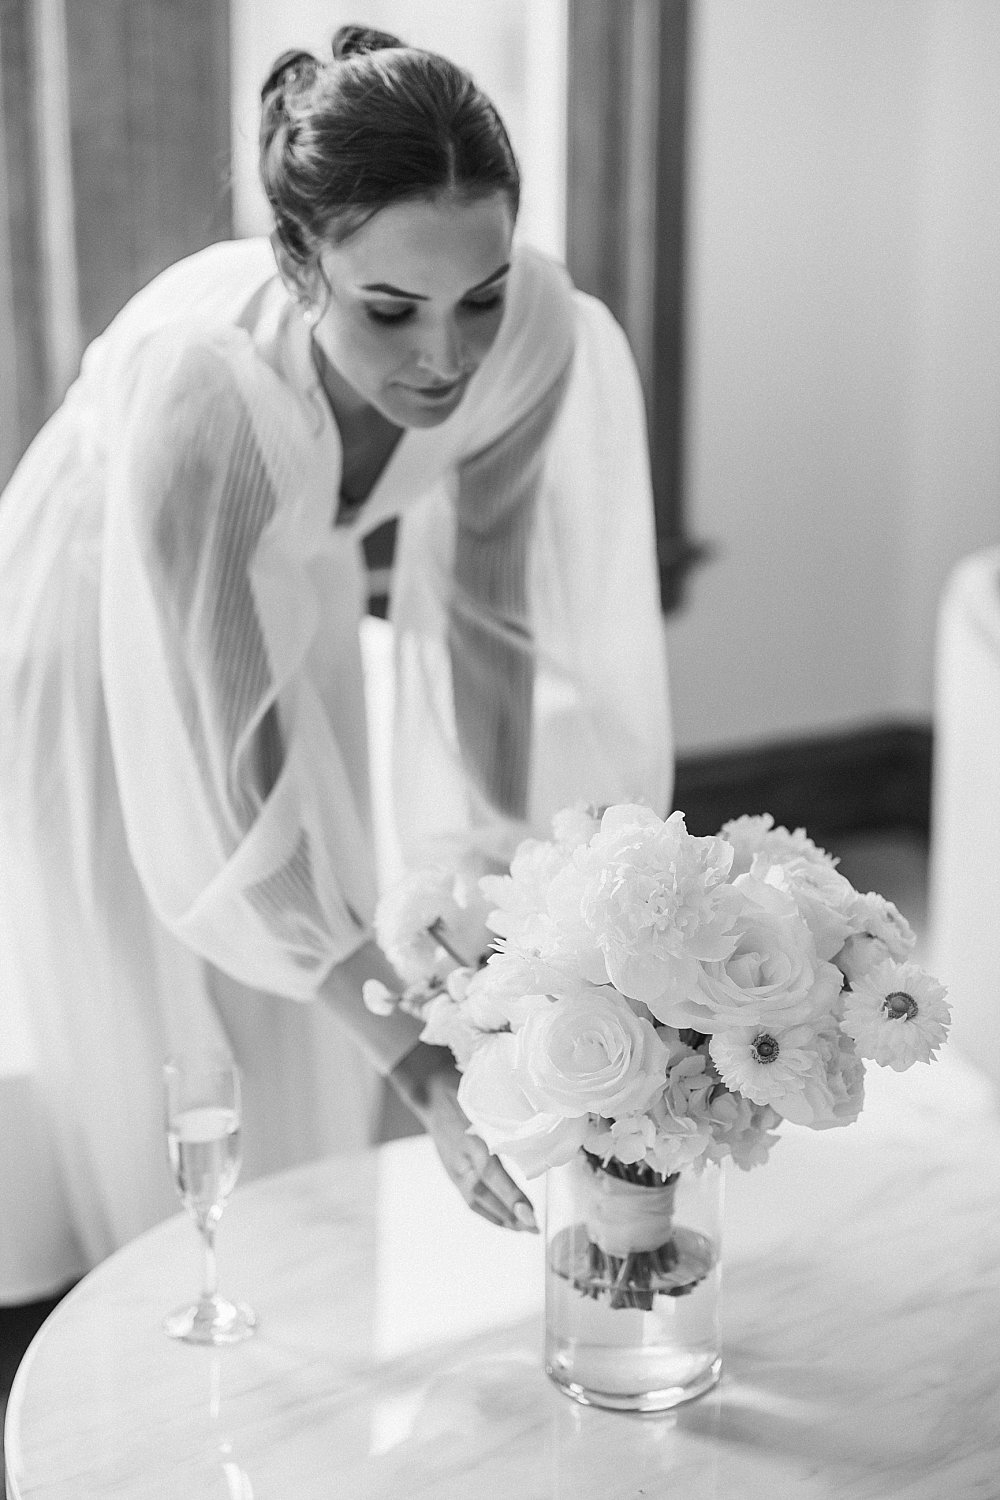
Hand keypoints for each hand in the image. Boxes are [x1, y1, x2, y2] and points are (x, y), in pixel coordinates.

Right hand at [389, 1043, 537, 1232]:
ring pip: (476, 1201)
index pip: (491, 1173)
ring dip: (501, 1218)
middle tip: (534, 1227)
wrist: (430, 1093)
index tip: (530, 1213)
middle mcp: (461, 1159)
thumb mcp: (485, 1101)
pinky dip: (488, 1213)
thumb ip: (506, 1119)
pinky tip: (504, 1221)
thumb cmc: (463, 1091)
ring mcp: (454, 1168)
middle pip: (484, 1194)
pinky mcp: (452, 1173)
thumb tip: (540, 1130)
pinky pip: (470, 1199)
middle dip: (509, 1214)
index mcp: (470, 1138)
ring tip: (524, 1229)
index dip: (509, 1195)